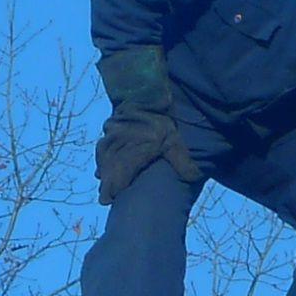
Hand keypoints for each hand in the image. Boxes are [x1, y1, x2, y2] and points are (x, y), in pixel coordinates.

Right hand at [93, 45, 196, 202]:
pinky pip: (102, 151)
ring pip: (103, 162)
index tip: (109, 200)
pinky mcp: (107, 132)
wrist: (144, 95)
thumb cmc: (160, 122)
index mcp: (130, 157)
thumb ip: (182, 161)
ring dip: (105, 173)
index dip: (111, 191)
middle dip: (107, 186)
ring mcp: (109, 140)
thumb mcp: (174, 142)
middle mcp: (116, 149)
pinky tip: (103, 168)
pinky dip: (103, 160)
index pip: (116, 180)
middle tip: (106, 199)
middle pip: (107, 173)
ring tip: (105, 186)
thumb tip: (194, 178)